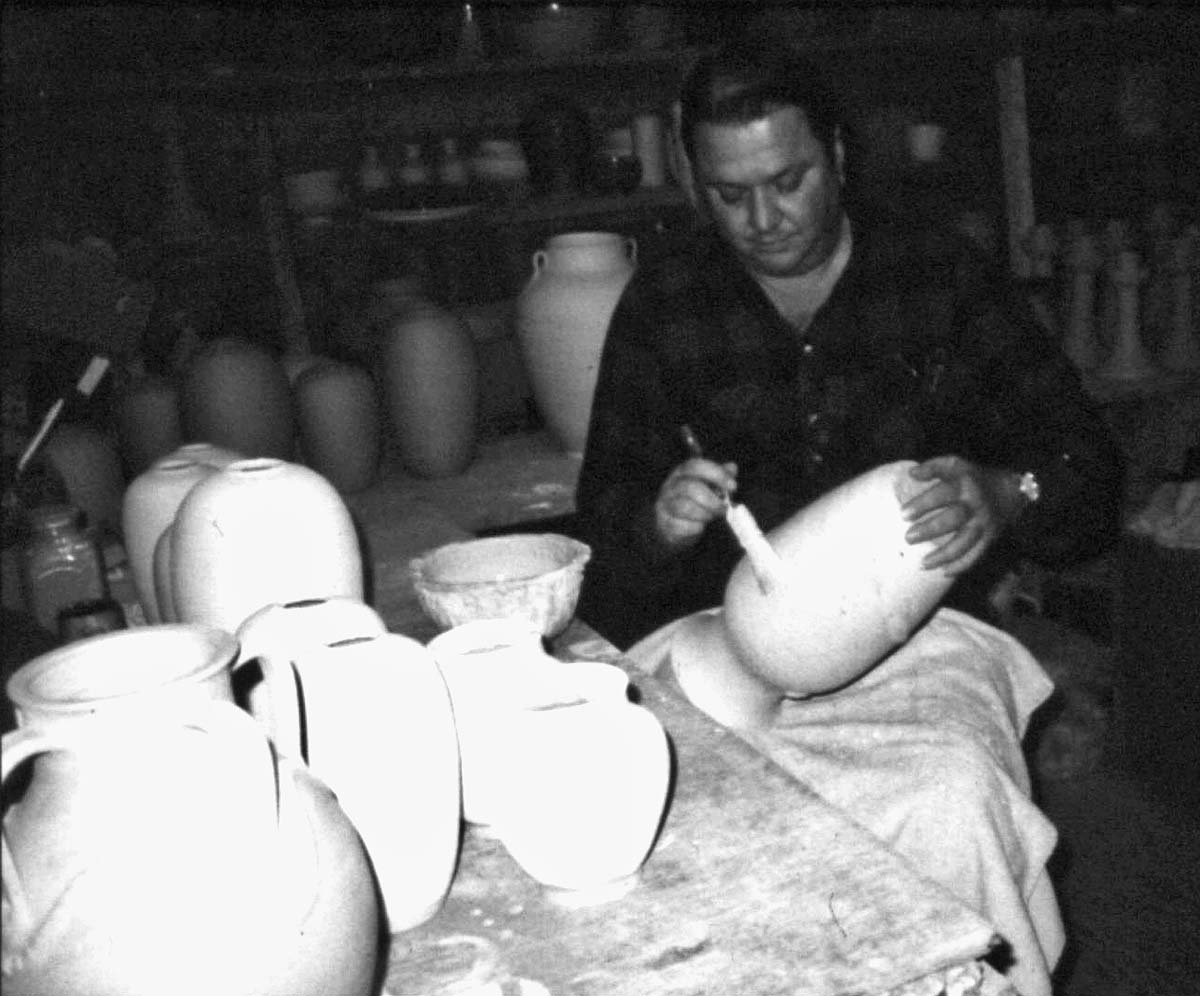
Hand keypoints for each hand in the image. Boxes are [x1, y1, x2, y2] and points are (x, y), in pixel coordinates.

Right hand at [654, 457, 737, 549]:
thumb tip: (732, 468)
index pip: (696, 466)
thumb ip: (719, 476)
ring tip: (712, 517)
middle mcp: (670, 486)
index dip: (716, 474)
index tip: (733, 487)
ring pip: (686, 508)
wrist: (671, 525)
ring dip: (705, 514)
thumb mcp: (706, 486)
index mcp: (681, 473)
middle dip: (713, 500)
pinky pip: (682, 526)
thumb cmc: (693, 502)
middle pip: (690, 488)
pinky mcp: (664, 524)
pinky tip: (700, 527)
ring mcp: (665, 505)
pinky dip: (696, 528)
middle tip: (724, 508)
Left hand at [901, 456, 1012, 575]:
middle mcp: (975, 505)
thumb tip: (911, 473)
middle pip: (953, 519)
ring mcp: (983, 524)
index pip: (942, 493)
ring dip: (943, 555)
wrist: (1010, 492)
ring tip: (922, 564)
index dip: (923, 503)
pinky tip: (944, 572)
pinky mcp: (989, 538)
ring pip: (964, 542)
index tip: (902, 514)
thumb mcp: (956, 465)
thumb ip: (934, 467)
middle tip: (908, 538)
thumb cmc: (973, 479)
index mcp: (964, 485)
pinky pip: (976, 555)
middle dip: (930, 530)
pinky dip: (961, 565)